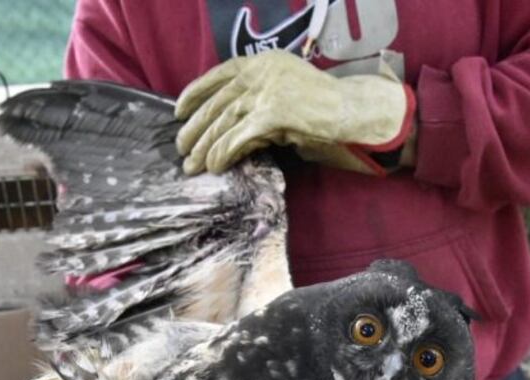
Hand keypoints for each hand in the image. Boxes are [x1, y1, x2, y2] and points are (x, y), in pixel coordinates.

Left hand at [175, 50, 414, 174]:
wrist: (350, 111)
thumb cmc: (321, 107)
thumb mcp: (284, 92)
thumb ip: (257, 101)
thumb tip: (226, 125)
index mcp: (263, 62)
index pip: (220, 74)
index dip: (196, 92)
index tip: (179, 110)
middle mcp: (261, 73)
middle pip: (217, 103)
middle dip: (195, 128)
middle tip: (181, 147)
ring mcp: (266, 93)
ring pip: (223, 123)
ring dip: (205, 147)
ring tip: (193, 165)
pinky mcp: (271, 115)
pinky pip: (238, 138)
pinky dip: (223, 154)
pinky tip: (215, 166)